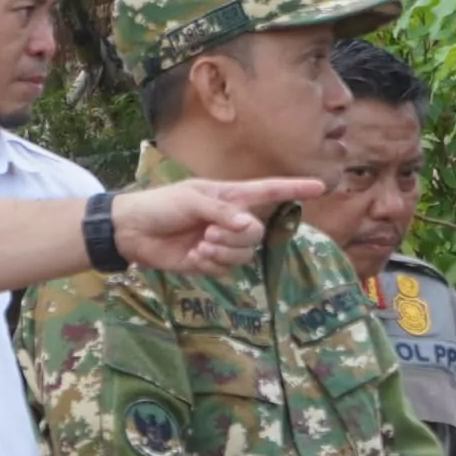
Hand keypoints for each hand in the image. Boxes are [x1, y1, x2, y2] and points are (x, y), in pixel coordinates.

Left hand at [105, 177, 330, 274]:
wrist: (133, 232)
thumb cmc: (161, 206)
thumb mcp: (191, 199)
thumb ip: (221, 211)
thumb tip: (247, 225)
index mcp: (231, 196)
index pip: (270, 191)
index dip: (295, 189)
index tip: (322, 186)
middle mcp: (231, 219)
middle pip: (256, 232)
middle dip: (237, 236)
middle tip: (210, 232)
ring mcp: (222, 242)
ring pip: (245, 254)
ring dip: (224, 251)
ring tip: (201, 244)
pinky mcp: (210, 262)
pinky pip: (227, 268)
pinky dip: (212, 264)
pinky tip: (194, 256)